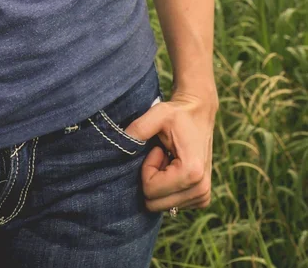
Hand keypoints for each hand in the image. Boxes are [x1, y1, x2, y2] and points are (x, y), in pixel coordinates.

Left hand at [124, 85, 217, 213]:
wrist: (200, 114)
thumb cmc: (179, 114)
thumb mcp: (158, 114)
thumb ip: (138, 129)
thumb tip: (117, 143)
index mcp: (191, 173)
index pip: (151, 190)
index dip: (147, 168)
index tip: (156, 150)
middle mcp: (200, 190)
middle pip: (155, 203)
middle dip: (152, 178)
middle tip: (162, 156)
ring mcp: (202, 197)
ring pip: (162, 205)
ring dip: (160, 182)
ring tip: (169, 159)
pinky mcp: (202, 199)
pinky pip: (172, 204)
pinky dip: (168, 187)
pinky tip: (174, 167)